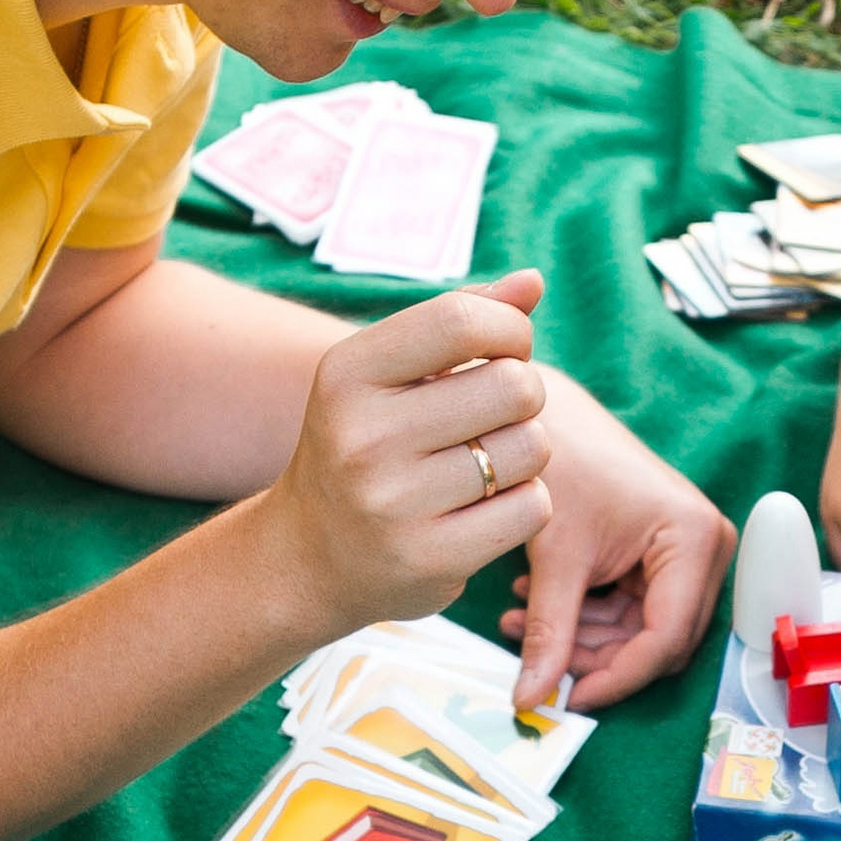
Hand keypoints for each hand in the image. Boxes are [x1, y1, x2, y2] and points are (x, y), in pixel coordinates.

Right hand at [265, 270, 552, 638]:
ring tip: (481, 463)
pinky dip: (524, 504)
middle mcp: (363, 437)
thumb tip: (533, 280)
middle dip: (522, 395)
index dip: (510, 329)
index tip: (506, 348)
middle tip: (492, 415)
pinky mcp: (430, 560)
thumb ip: (461, 319)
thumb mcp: (389, 374)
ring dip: (523, 452)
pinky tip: (482, 507)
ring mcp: (393, 504)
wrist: (307, 557)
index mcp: (347, 375)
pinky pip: (533, 508)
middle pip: (514, 386)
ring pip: (532, 448)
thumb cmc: (366, 444)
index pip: (462, 320)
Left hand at [498, 367, 734, 711]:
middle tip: (537, 659)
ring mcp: (689, 552)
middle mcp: (706, 547)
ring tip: (519, 623)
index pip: (665, 638)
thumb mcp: (555, 556)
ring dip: (584, 638)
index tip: (567, 697)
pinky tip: (535, 604)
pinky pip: (633, 611)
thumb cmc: (563, 464)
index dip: (616, 677)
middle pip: (660, 641)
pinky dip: (586, 617)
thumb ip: (548, 632)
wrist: (551, 415)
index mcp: (693, 538)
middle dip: (597, 657)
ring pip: (642, 632)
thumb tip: (530, 700)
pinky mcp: (665, 555)